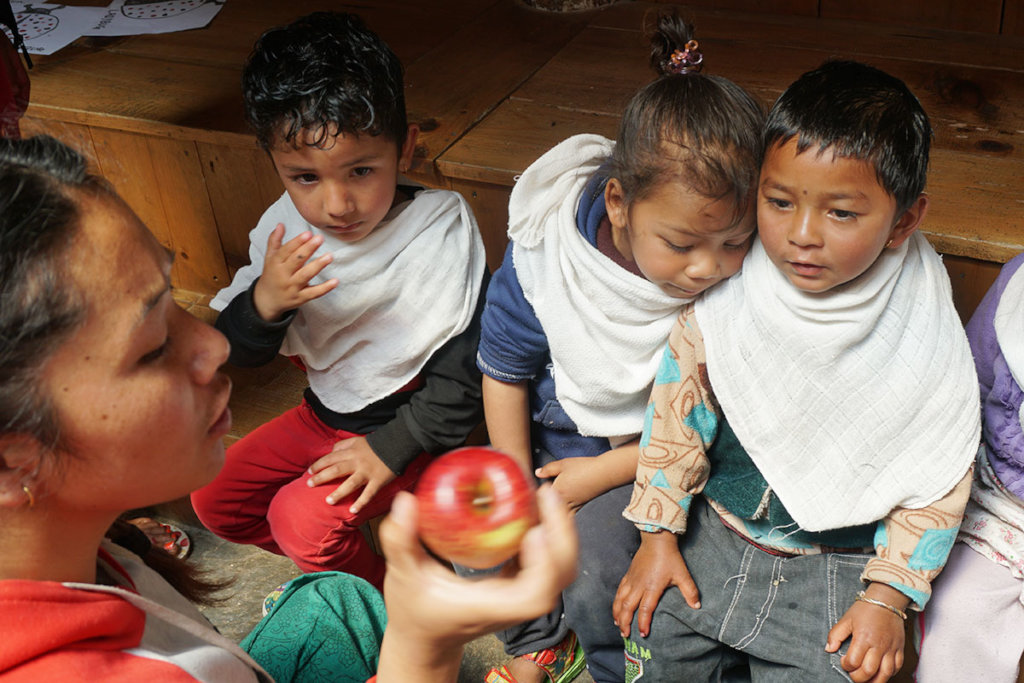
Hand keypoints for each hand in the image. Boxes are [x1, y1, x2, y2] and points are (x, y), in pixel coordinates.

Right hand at [252, 223, 337, 320]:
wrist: (267, 300)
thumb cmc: (271, 275)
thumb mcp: (269, 258)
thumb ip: (274, 241)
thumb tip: (281, 224)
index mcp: (275, 263)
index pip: (286, 251)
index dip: (297, 242)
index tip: (308, 233)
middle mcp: (283, 275)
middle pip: (296, 261)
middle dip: (308, 249)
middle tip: (320, 239)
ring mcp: (292, 287)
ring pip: (305, 276)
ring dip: (318, 266)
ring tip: (329, 256)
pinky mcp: (300, 298)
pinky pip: (313, 293)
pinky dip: (325, 288)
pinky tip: (335, 281)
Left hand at [307, 436, 395, 513]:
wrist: (396, 445)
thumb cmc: (374, 444)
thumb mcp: (357, 440)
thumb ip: (343, 445)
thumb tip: (331, 451)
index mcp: (351, 452)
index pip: (331, 458)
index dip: (319, 464)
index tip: (309, 472)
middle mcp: (357, 462)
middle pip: (336, 470)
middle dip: (321, 477)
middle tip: (309, 485)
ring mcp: (368, 472)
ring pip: (351, 483)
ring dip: (339, 492)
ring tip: (328, 501)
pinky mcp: (378, 480)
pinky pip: (369, 493)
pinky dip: (361, 502)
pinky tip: (353, 510)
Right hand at [374, 486, 577, 682]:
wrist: (425, 638)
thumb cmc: (414, 610)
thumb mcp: (401, 575)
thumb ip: (400, 541)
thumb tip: (406, 502)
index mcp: (490, 605)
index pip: (533, 594)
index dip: (544, 565)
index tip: (534, 531)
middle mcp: (513, 603)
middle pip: (559, 575)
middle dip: (562, 533)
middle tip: (545, 494)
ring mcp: (520, 594)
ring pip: (559, 566)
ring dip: (559, 530)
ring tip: (542, 495)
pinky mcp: (520, 584)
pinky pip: (547, 559)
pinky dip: (548, 533)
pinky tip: (532, 506)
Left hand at [535, 457, 607, 510]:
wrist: (604, 474)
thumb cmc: (585, 468)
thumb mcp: (563, 464)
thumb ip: (548, 469)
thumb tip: (538, 473)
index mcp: (557, 491)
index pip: (539, 499)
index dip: (535, 496)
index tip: (529, 496)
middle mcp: (564, 502)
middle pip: (547, 511)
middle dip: (540, 509)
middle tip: (533, 508)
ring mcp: (572, 506)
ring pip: (557, 515)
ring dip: (551, 513)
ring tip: (545, 510)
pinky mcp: (580, 507)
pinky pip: (567, 514)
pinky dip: (562, 513)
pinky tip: (561, 508)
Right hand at [613, 530, 698, 637]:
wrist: (656, 539)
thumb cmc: (670, 557)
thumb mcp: (683, 574)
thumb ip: (690, 591)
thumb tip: (697, 607)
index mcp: (652, 587)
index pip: (645, 609)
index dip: (643, 623)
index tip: (643, 634)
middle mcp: (639, 585)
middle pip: (627, 607)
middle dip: (625, 623)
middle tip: (625, 635)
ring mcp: (632, 580)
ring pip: (620, 600)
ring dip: (617, 613)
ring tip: (618, 625)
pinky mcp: (628, 575)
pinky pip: (619, 591)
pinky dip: (616, 601)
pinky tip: (616, 608)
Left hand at [825, 584, 906, 682]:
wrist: (887, 600)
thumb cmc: (865, 609)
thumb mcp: (846, 619)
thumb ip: (835, 634)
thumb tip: (829, 649)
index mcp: (864, 637)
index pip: (853, 661)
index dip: (846, 665)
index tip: (844, 662)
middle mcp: (879, 645)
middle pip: (869, 671)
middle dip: (858, 677)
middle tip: (853, 673)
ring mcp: (891, 649)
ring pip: (885, 674)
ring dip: (874, 681)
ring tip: (866, 679)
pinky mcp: (900, 649)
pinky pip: (897, 668)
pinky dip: (888, 674)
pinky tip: (879, 673)